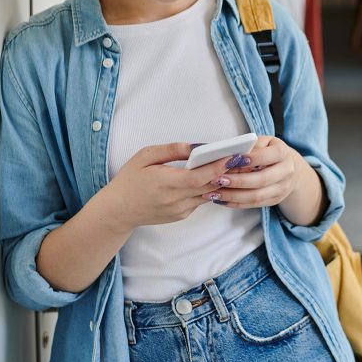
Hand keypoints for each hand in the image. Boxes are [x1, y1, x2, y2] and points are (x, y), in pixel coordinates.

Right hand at [102, 143, 229, 230]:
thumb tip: (197, 147)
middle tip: (243, 158)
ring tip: (235, 166)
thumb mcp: (146, 156)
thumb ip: (172, 150)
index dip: (219, 167)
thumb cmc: (129, 180)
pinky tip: (213, 178)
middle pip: (209, 186)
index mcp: (166, 183)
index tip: (234, 156)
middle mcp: (175, 200)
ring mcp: (180, 210)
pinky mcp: (181, 215)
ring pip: (208, 194)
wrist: (118, 210)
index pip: (199, 177)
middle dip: (228, 172)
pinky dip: (208, 189)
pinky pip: (200, 200)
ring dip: (221, 181)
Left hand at [199, 137, 304, 208]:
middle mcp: (286, 171)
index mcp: (282, 153)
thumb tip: (229, 157)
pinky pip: (254, 205)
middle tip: (218, 180)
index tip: (232, 161)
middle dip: (238, 181)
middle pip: (262, 180)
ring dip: (233, 195)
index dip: (250, 159)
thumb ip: (249, 146)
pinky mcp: (275, 200)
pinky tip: (222, 200)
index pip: (267, 156)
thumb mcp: (263, 142)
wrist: (288, 166)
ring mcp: (282, 188)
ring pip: (257, 196)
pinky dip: (236, 203)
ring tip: (215, 193)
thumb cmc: (269, 151)